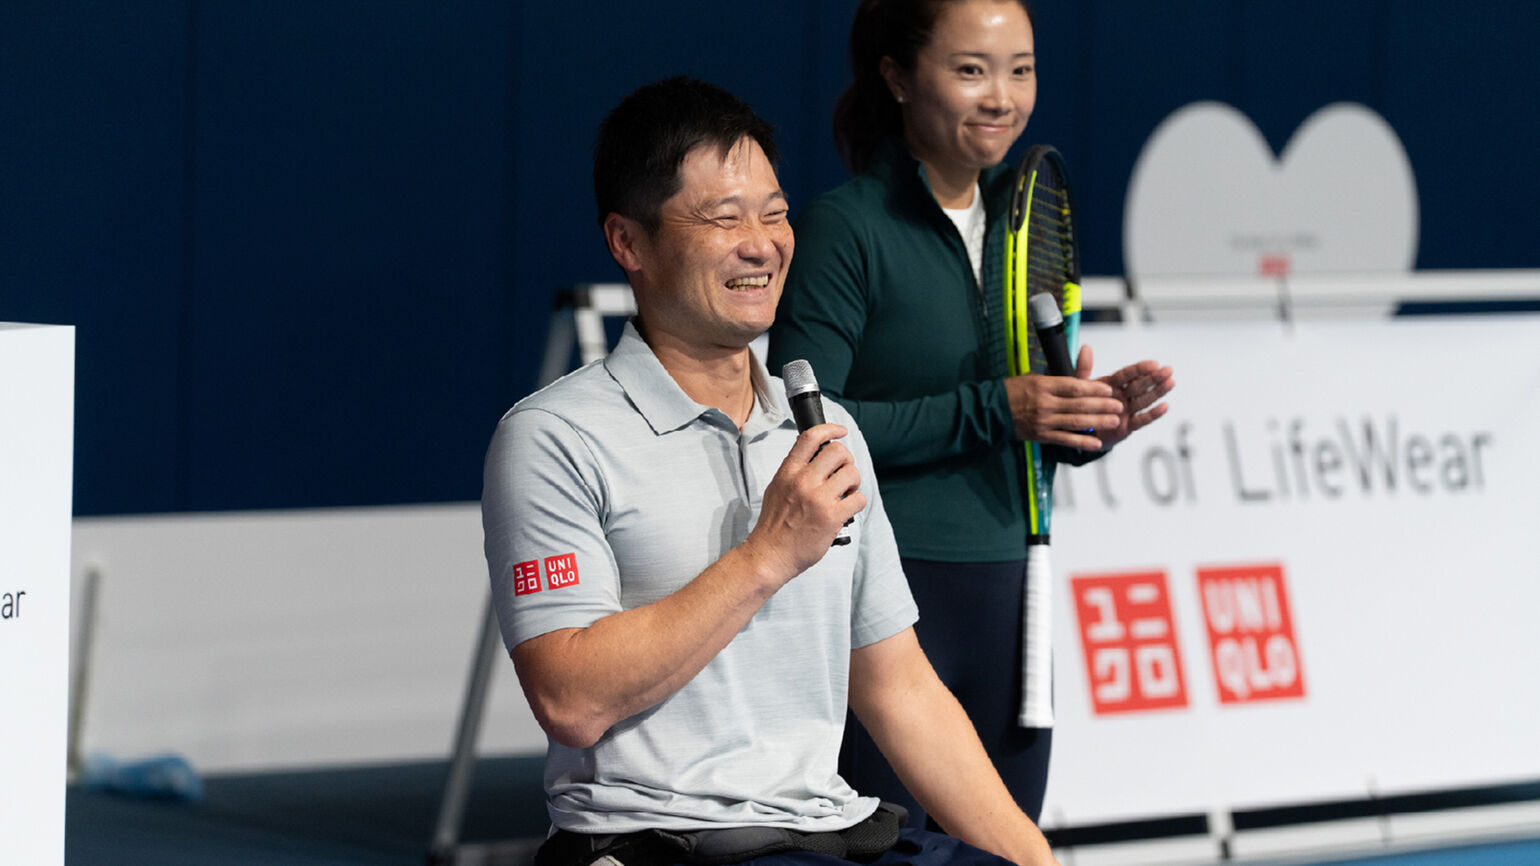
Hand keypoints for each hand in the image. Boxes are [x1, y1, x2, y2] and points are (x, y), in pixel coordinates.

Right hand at [741, 424, 865, 581]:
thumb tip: (812, 455)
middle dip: (846, 460)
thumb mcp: (776, 488)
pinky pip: (858, 499)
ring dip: (854, 483)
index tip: (840, 431)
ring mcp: (819, 499)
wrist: (770, 555)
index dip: (830, 429)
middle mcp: (803, 481)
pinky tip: (846, 510)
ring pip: (852, 473)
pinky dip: (856, 503)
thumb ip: (793, 470)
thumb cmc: (773, 525)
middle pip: (838, 451)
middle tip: (843, 472)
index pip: (810, 438)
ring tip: (845, 493)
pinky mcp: (832, 517)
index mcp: (788, 472)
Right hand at [1004, 356, 1121, 450]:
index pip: (1073, 386)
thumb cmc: (1013, 391)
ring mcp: (1043, 421)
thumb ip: (1056, 377)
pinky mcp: (1041, 436)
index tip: (1108, 389)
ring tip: (1114, 421)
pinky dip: (1081, 442)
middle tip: (1118, 405)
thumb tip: (1078, 374)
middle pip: (1078, 404)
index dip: (1093, 388)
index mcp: (1043, 385)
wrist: (992, 411)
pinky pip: (1065, 440)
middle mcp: (1044, 404)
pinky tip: (1096, 444)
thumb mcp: (1033, 377)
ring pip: (1075, 422)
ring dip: (1097, 422)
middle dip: (1101, 405)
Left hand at [1087, 344, 1174, 448]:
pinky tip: (1165, 406)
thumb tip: (1085, 347)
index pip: (1127, 375)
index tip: (1153, 363)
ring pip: (1144, 400)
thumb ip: (1083, 368)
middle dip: (1154, 378)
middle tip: (1168, 370)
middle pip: (1139, 386)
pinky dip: (1153, 414)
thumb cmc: (1083, 406)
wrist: (1082, 432)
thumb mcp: (1080, 387)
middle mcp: (1122, 396)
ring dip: (1158, 392)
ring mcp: (1127, 411)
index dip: (1139, 369)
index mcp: (1111, 385)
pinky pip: (1142, 420)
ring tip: (1171, 382)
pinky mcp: (1129, 426)